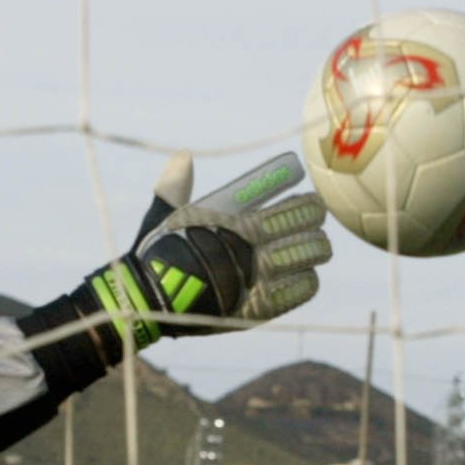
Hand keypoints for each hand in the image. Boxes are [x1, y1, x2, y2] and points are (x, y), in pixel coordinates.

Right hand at [84, 151, 330, 351]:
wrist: (149, 299)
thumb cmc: (156, 253)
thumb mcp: (165, 214)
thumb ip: (176, 185)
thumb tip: (183, 155)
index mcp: (239, 226)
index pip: (293, 209)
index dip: (308, 204)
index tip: (310, 202)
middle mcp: (254, 253)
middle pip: (307, 234)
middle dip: (314, 226)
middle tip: (314, 223)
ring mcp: (258, 282)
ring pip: (307, 261)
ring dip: (314, 252)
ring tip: (315, 248)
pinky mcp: (258, 309)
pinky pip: (299, 292)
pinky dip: (306, 282)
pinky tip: (306, 276)